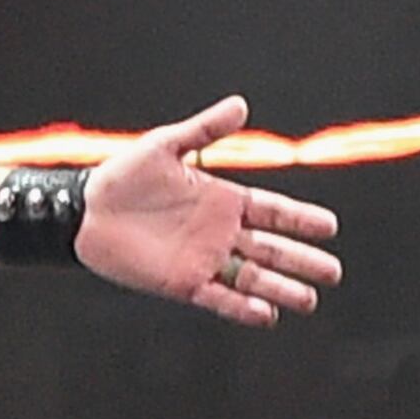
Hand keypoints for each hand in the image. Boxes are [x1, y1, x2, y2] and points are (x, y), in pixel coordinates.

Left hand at [75, 96, 343, 329]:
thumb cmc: (124, 176)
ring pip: (251, 277)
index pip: (272, 211)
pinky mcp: (182, 283)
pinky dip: (241, 308)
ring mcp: (204, 259)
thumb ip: (204, 130)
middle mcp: (220, 232)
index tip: (330, 227)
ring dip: (281, 288)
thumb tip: (241, 104)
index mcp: (223, 199)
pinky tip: (266, 314)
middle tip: (334, 273)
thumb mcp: (166, 146)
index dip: (300, 219)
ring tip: (309, 300)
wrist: (85, 211)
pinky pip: (218, 298)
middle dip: (302, 260)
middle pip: (271, 249)